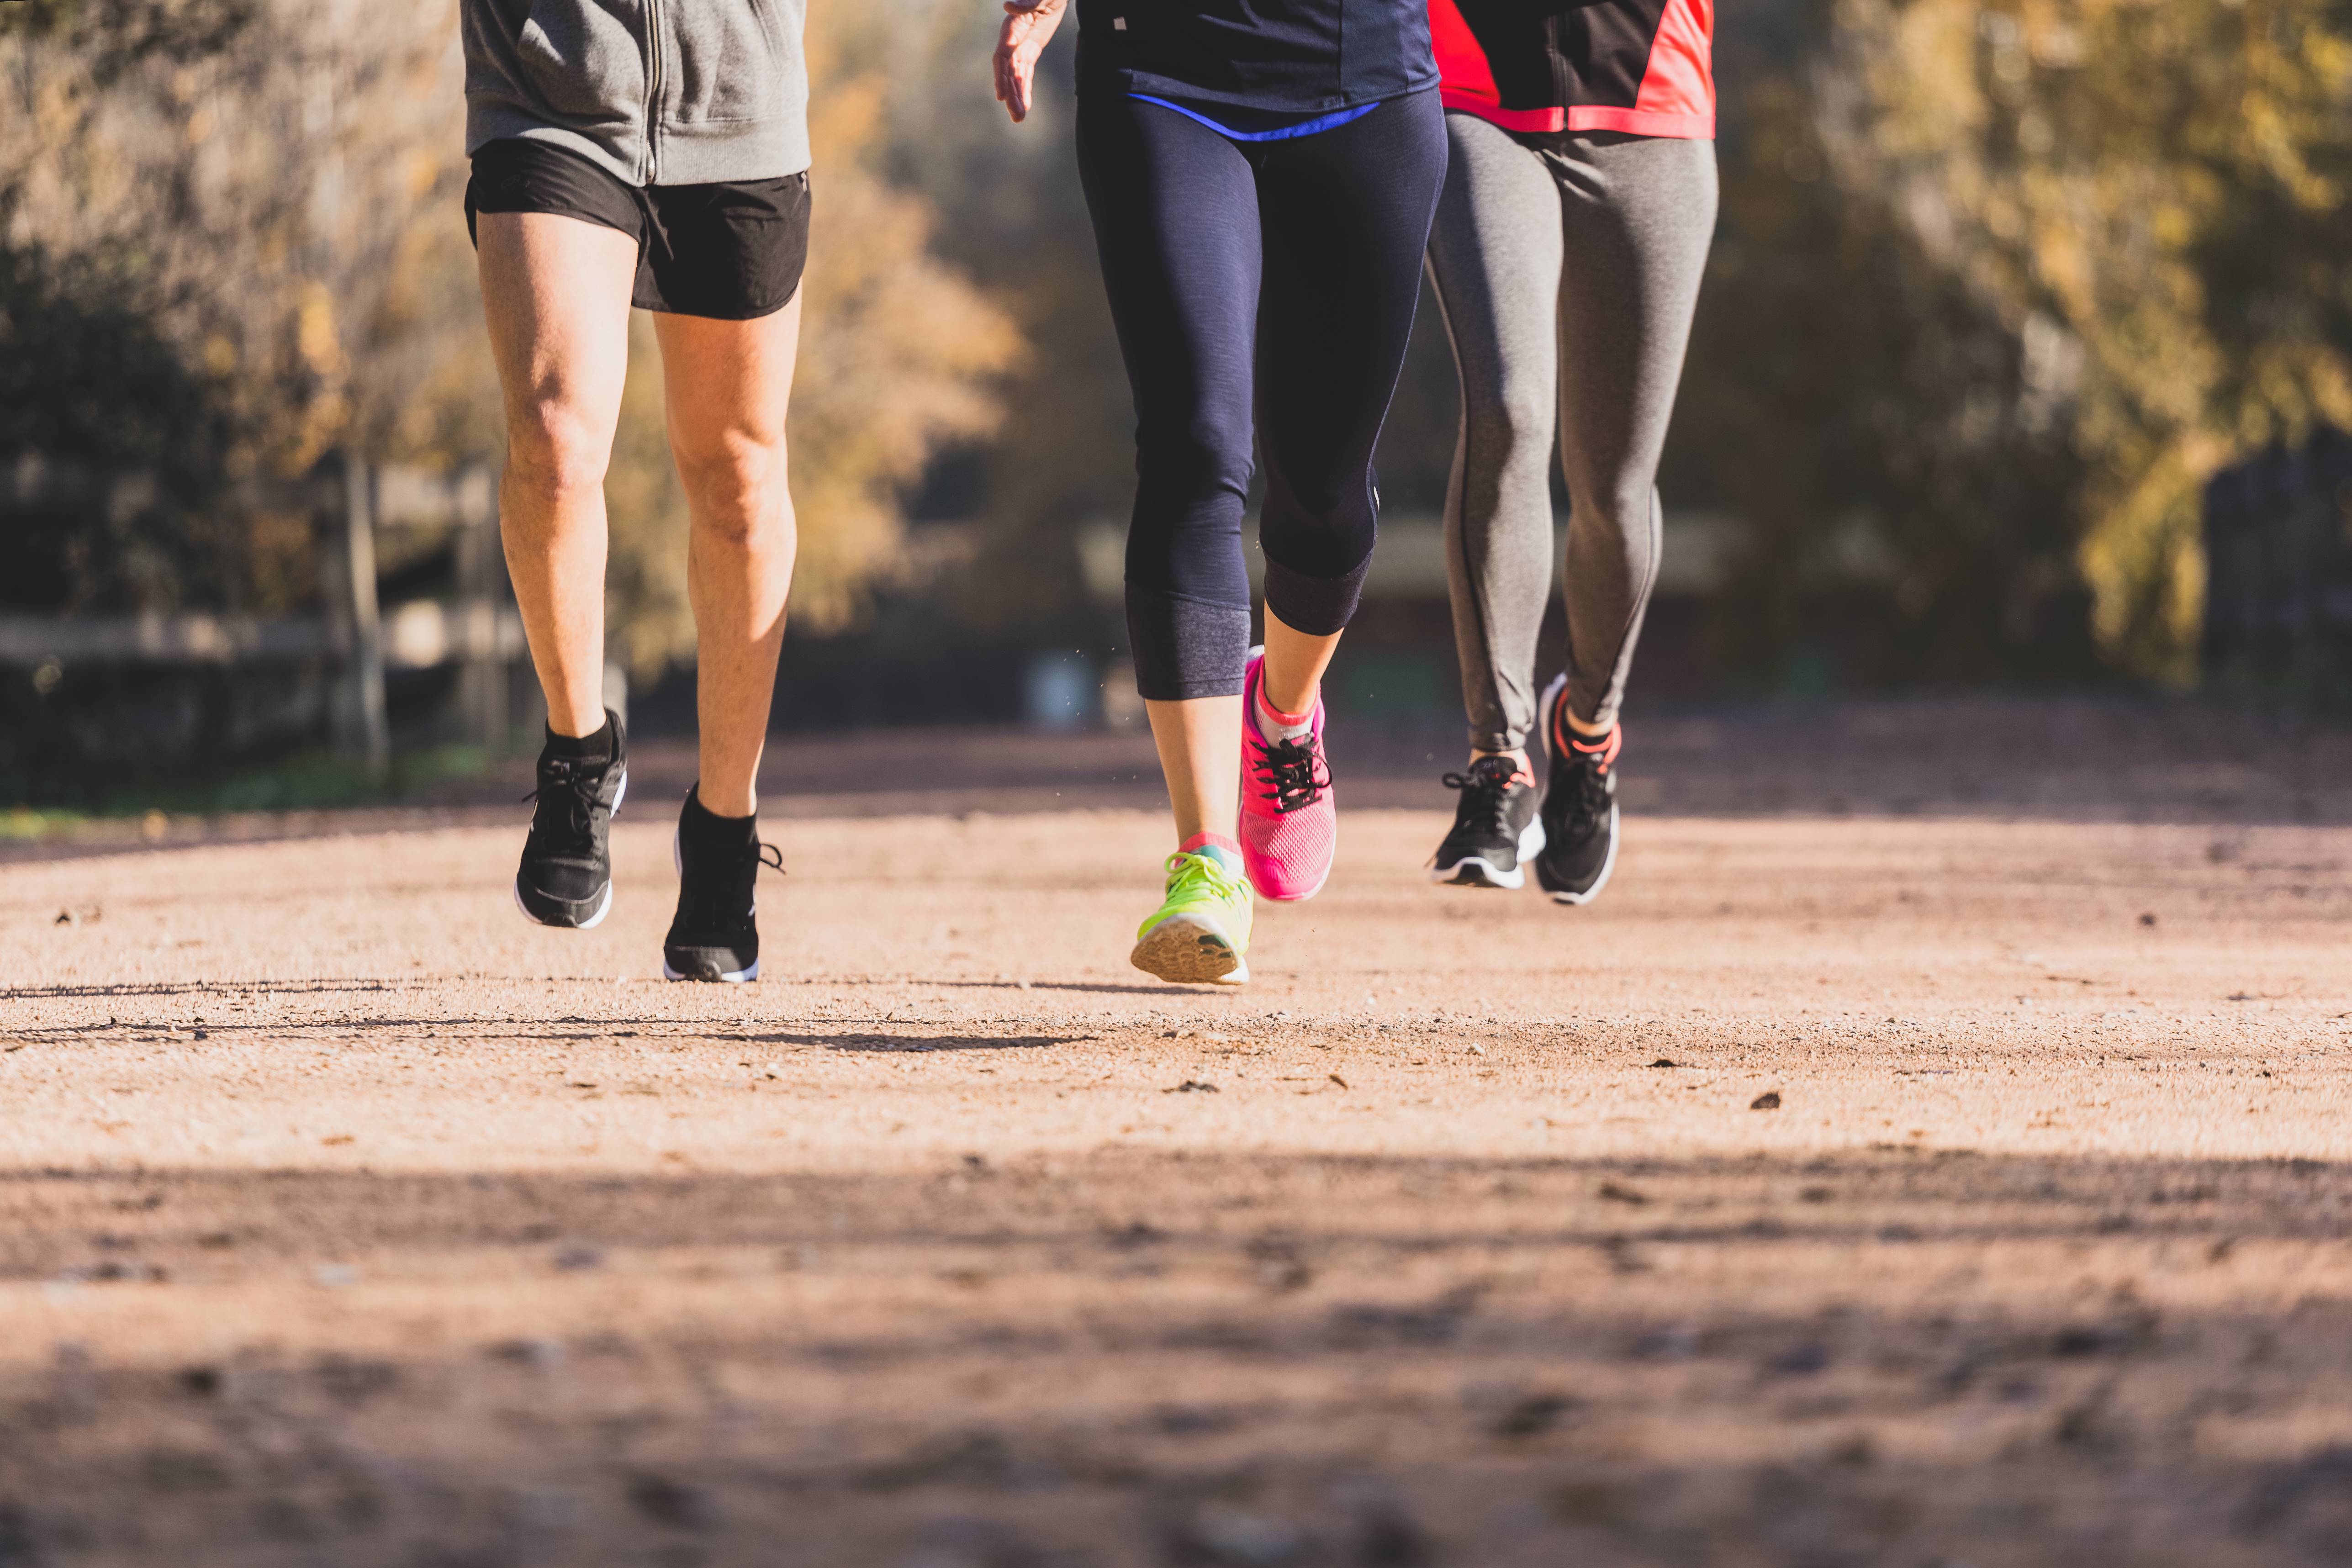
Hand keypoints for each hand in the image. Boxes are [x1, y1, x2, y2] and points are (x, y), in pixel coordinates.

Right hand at [993, 0, 1067, 122]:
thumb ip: (1026, 2)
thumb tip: (1007, 6)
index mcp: (1012, 27)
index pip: (1003, 55)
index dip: (1001, 76)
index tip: (1001, 96)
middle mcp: (1012, 38)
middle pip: (1008, 71)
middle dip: (1011, 94)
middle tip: (1016, 117)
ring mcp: (1020, 45)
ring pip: (1016, 75)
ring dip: (1016, 96)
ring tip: (1019, 118)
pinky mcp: (1030, 49)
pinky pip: (1025, 73)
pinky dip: (1025, 89)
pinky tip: (1025, 105)